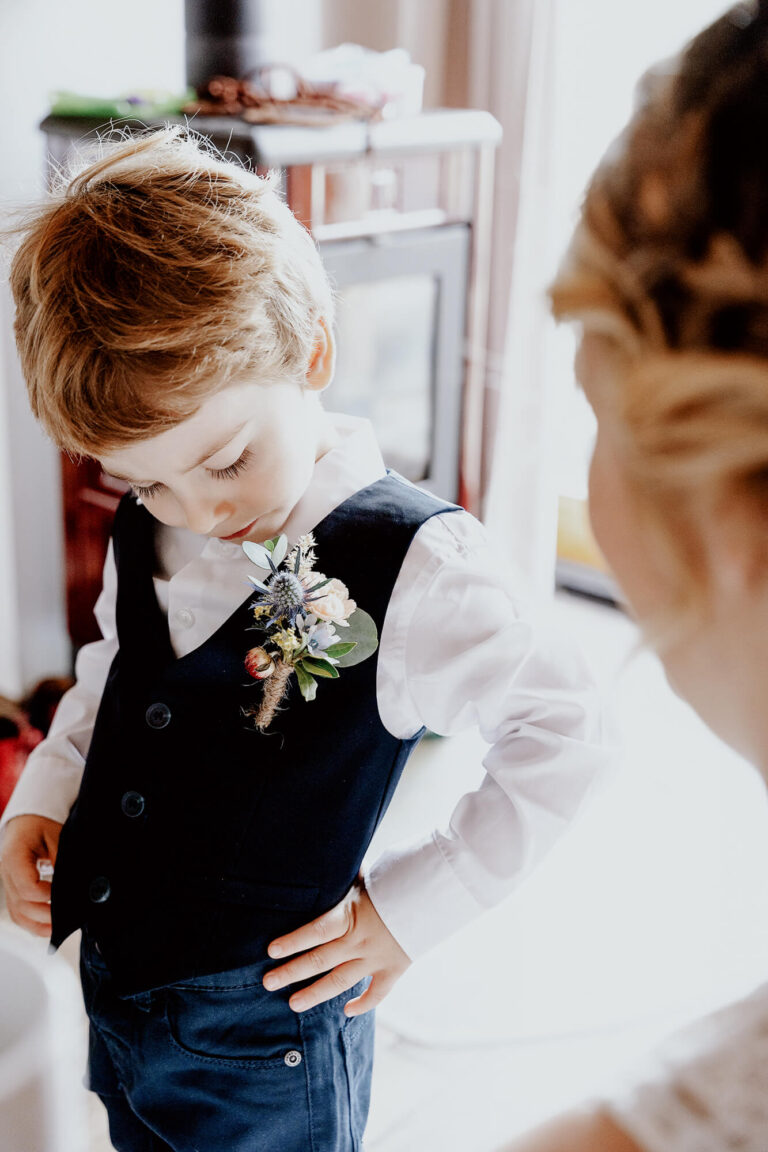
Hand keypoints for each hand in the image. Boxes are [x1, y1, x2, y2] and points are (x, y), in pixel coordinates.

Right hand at [0, 814, 62, 937]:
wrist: (29, 818)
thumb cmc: (43, 823)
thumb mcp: (56, 836)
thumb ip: (62, 861)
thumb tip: (74, 886)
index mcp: (14, 857)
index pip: (27, 887)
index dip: (47, 895)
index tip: (65, 893)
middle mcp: (5, 873)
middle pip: (21, 904)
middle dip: (46, 914)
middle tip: (69, 916)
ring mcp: (7, 883)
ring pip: (17, 913)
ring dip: (38, 924)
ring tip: (60, 928)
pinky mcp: (12, 889)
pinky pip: (17, 912)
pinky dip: (31, 923)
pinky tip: (48, 928)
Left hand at [263, 875, 410, 1015]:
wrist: (434, 892)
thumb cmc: (395, 878)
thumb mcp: (366, 875)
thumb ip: (344, 878)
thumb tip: (325, 863)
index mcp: (351, 915)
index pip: (315, 931)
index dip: (293, 942)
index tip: (272, 951)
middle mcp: (360, 940)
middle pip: (319, 960)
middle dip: (291, 972)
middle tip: (268, 983)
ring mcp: (376, 958)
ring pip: (340, 981)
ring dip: (315, 994)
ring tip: (293, 1004)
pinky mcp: (394, 968)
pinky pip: (377, 992)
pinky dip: (363, 1004)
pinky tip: (347, 1011)